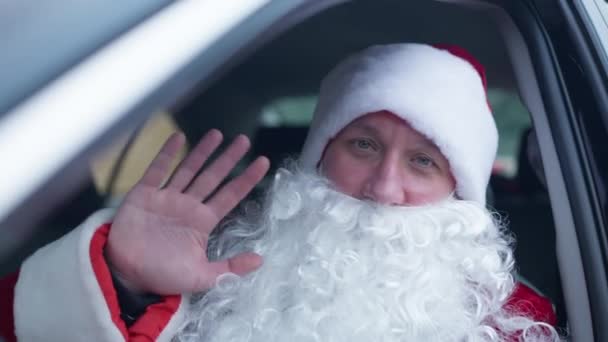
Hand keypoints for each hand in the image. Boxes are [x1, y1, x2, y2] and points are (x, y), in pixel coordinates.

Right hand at [105, 130, 269, 294]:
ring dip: (202, 151)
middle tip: (244, 140)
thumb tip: (260, 261)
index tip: (263, 162)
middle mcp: (187, 205)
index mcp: (202, 221)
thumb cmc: (162, 276)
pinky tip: (178, 137)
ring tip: (217, 134)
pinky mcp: (144, 194)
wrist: (126, 276)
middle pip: (213, 177)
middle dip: (228, 158)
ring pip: (189, 169)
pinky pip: (157, 170)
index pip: (230, 195)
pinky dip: (167, 153)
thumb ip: (230, 267)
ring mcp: (166, 197)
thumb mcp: (202, 276)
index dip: (246, 179)